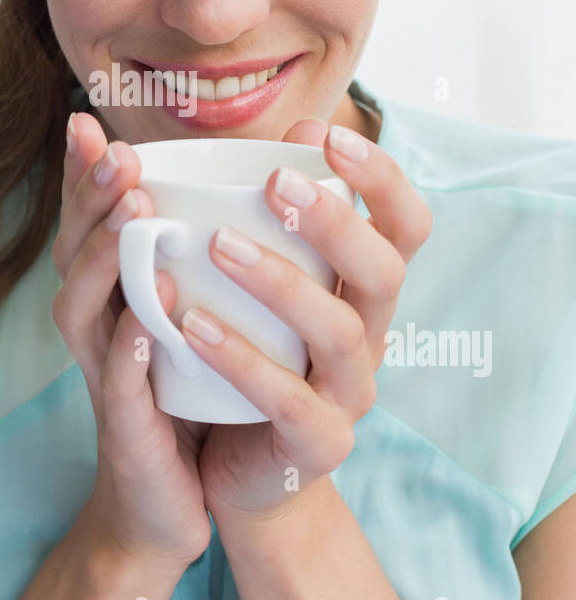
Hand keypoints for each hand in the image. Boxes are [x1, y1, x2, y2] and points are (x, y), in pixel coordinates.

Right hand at [51, 110, 212, 571]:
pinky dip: (127, 352)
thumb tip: (225, 188)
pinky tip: (144, 321)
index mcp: (110, 300)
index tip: (87, 123)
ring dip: (106, 262)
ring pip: (84, 313)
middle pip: (74, 256)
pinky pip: (120, 388)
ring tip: (134, 217)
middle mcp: (95, 331)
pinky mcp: (128, 432)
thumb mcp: (185, 319)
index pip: (86, 227)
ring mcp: (105, 380)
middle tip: (121, 156)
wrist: (174, 504)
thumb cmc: (184, 400)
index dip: (82, 178)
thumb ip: (188, 259)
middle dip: (94, 202)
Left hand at [179, 117, 432, 526]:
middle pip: (384, 271)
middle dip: (334, 221)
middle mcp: (370, 335)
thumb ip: (267, 213)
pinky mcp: (317, 443)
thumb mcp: (257, 282)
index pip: (406, 225)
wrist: (237, 470)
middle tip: (274, 182)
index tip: (327, 135)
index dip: (381, 178)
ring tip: (218, 246)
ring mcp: (349, 392)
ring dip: (280, 281)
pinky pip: (289, 399)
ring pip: (338, 332)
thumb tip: (289, 128)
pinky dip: (242, 359)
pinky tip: (194, 326)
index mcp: (363, 288)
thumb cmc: (248, 355)